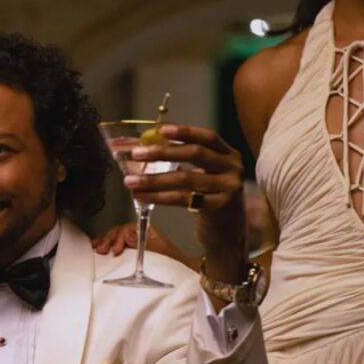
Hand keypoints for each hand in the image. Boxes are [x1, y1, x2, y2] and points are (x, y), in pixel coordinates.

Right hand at [92, 222, 180, 259]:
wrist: (180, 275)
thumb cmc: (173, 263)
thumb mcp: (159, 250)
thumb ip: (143, 242)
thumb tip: (128, 235)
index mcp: (146, 230)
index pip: (128, 228)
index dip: (120, 237)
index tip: (116, 250)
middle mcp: (138, 235)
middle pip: (118, 231)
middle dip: (109, 239)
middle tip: (104, 249)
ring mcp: (132, 244)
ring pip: (114, 237)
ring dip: (105, 242)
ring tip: (99, 249)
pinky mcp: (128, 254)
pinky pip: (114, 246)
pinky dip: (106, 246)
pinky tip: (97, 248)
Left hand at [124, 124, 245, 280]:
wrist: (227, 233)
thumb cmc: (209, 199)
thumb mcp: (203, 175)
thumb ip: (182, 161)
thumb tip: (143, 149)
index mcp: (228, 154)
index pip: (207, 137)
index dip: (184, 131)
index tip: (160, 129)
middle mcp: (232, 168)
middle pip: (195, 154)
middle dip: (162, 153)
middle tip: (136, 154)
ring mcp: (229, 187)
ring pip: (185, 179)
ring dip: (154, 179)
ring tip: (130, 181)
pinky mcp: (220, 207)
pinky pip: (183, 199)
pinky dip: (159, 197)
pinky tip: (141, 196)